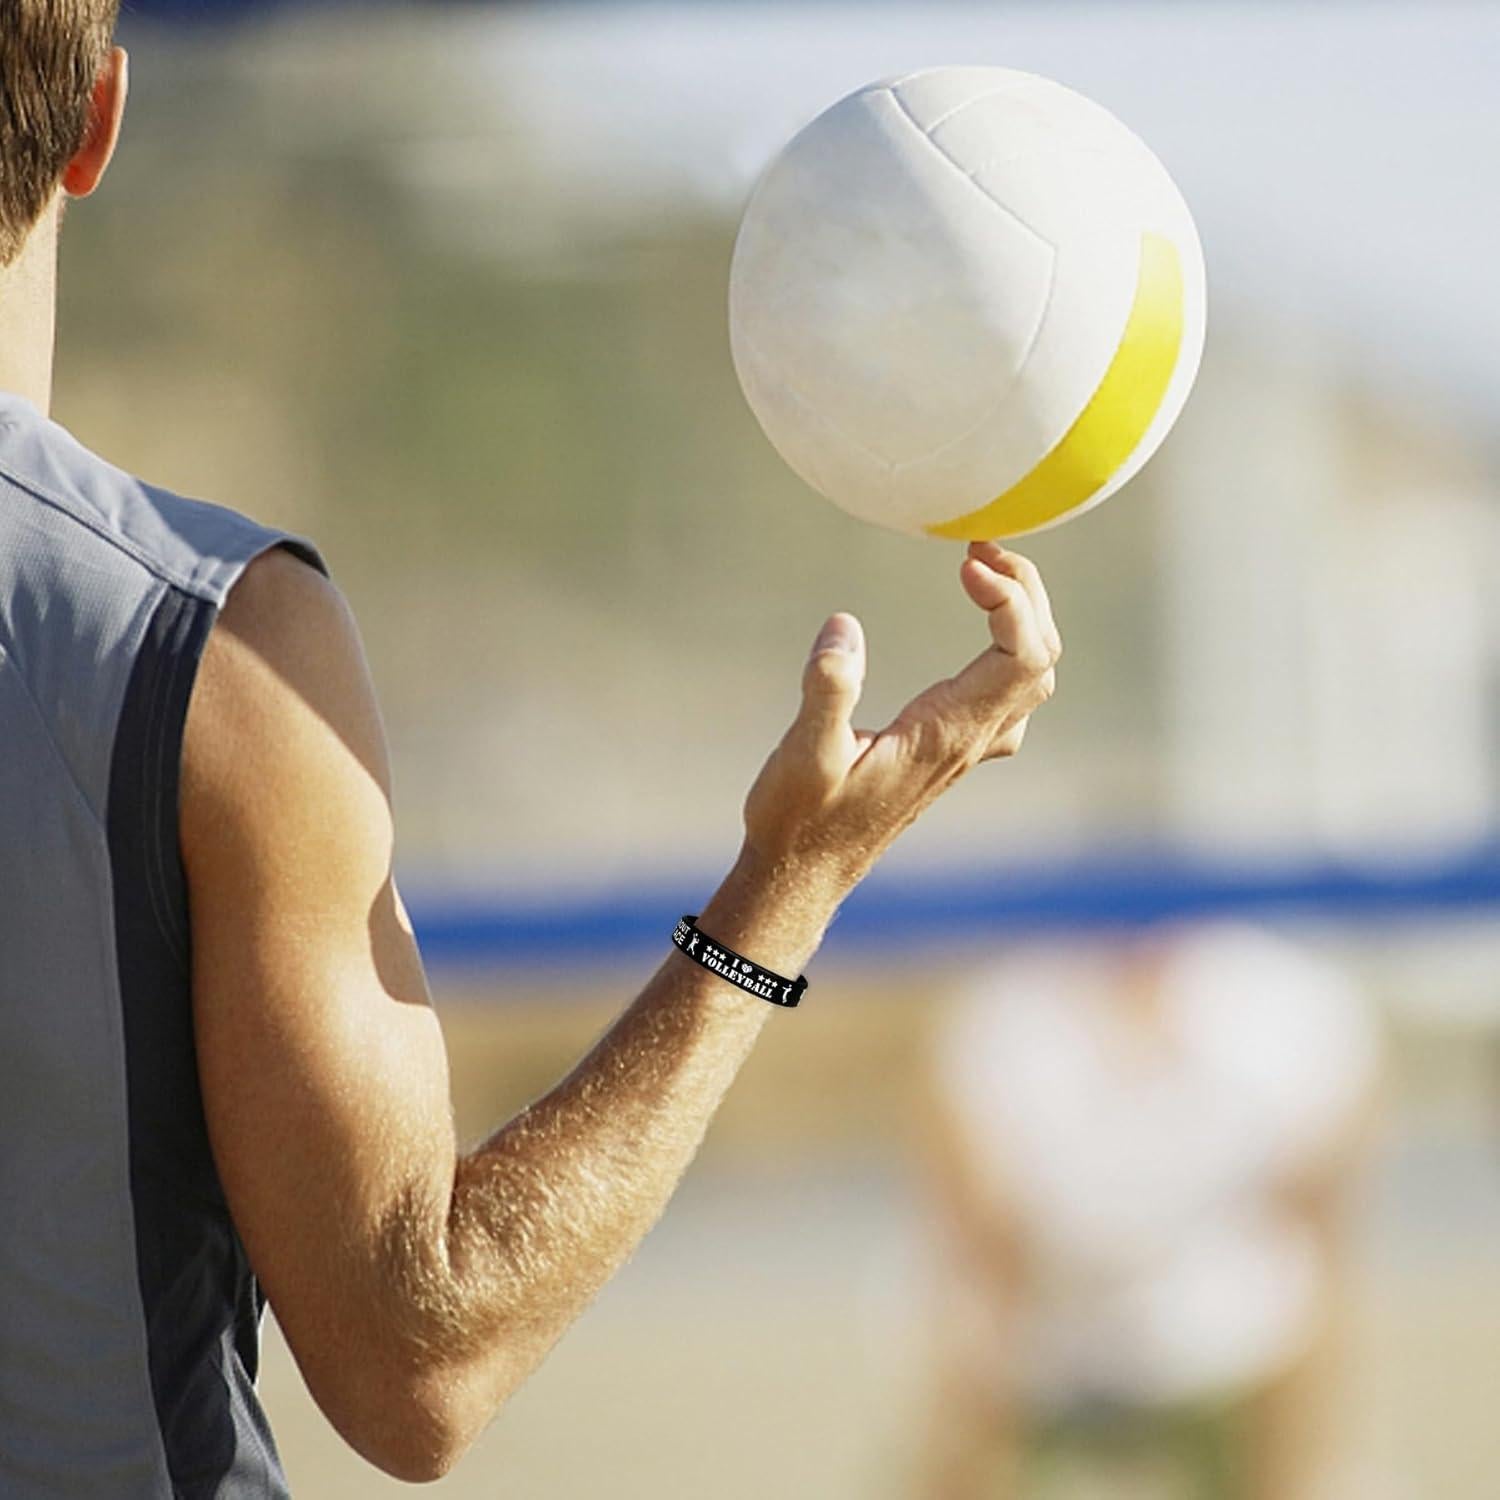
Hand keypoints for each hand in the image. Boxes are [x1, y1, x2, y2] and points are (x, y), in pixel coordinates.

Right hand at [742, 541, 1060, 891]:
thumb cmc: (801, 818)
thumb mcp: (804, 753)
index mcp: (947, 734)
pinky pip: (1010, 694)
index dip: (1010, 600)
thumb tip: (844, 626)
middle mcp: (970, 740)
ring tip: (983, 572)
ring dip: (1023, 618)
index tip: (964, 562)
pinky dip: (1011, 648)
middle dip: (1025, 593)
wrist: (804, 872)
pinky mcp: (952, 751)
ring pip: (1031, 676)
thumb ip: (827, 689)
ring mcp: (966, 749)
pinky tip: (979, 633)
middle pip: (1041, 658)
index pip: (1023, 657)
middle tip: (979, 547)